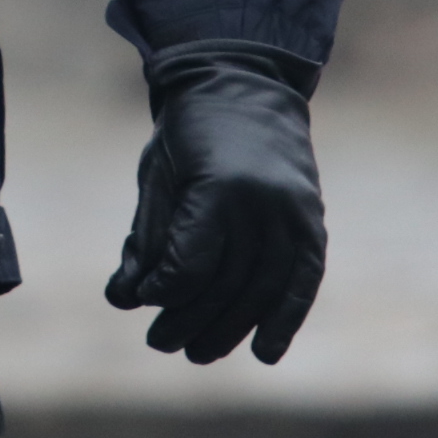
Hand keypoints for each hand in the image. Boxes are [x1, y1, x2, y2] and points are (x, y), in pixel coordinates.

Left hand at [104, 43, 326, 365]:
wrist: (243, 85)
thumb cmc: (186, 135)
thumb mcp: (156, 179)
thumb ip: (147, 240)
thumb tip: (125, 299)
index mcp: (217, 188)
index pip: (189, 265)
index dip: (162, 291)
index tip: (143, 298)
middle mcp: (262, 204)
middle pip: (226, 285)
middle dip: (190, 321)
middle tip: (161, 343)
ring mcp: (293, 212)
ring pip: (262, 289)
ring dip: (230, 329)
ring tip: (197, 352)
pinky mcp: (312, 219)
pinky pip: (303, 279)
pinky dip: (286, 319)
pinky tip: (265, 352)